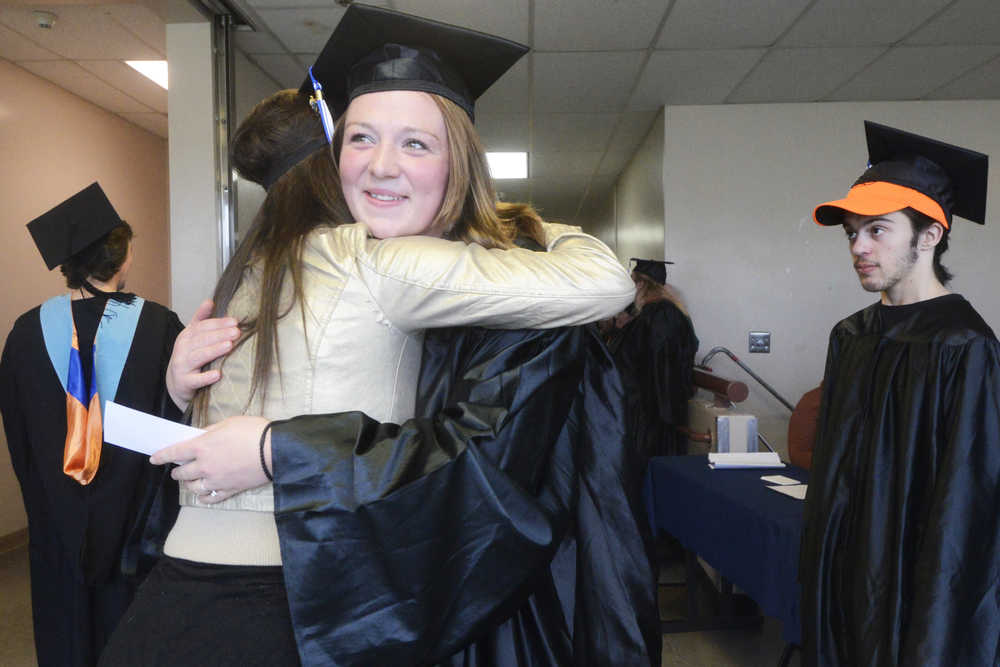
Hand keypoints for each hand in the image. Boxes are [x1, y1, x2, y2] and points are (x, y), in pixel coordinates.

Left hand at [150, 415, 270, 503]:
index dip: (161, 456)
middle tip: (177, 469)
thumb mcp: (229, 423)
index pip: (174, 452)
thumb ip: (211, 430)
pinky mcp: (230, 489)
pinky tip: (203, 495)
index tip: (154, 458)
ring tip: (190, 481)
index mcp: (202, 446)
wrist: (275, 450)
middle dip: (176, 471)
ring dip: (189, 484)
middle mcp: (205, 466)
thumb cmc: (253, 431)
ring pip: (193, 487)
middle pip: (182, 473)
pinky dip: (204, 497)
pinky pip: (211, 498)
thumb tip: (202, 435)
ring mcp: (216, 480)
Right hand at [166, 300, 239, 410]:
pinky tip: (218, 374)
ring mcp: (182, 366)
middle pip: (202, 340)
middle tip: (237, 332)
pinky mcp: (185, 382)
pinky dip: (206, 377)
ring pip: (199, 357)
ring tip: (229, 346)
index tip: (235, 322)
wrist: (176, 382)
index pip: (202, 327)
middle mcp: (183, 349)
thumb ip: (201, 319)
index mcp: (187, 336)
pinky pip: (195, 380)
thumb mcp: (192, 336)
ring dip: (214, 351)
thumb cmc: (189, 356)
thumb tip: (210, 300)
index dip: (218, 323)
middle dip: (220, 335)